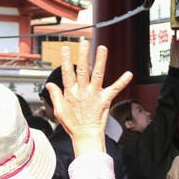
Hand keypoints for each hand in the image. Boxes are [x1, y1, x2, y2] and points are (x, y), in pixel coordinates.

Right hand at [46, 40, 132, 156]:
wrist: (86, 136)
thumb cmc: (73, 125)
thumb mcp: (59, 110)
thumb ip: (55, 95)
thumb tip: (49, 84)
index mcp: (71, 93)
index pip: (67, 73)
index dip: (66, 60)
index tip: (66, 48)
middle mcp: (82, 92)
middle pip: (82, 70)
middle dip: (83, 55)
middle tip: (84, 42)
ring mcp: (94, 95)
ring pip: (97, 75)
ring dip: (100, 61)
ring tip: (102, 48)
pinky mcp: (105, 100)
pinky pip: (114, 89)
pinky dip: (122, 82)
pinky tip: (129, 74)